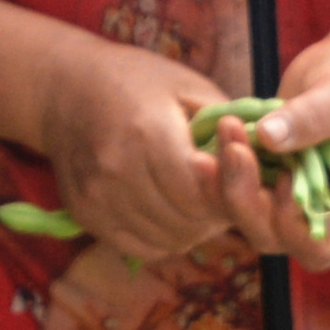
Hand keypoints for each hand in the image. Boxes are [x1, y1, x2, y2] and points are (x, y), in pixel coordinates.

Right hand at [19, 32, 262, 271]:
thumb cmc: (136, 81)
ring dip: (194, 227)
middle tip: (223, 189)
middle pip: (189, 220)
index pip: (203, 192)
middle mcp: (117, 171)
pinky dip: (167, 236)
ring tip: (196, 197)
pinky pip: (144, 248)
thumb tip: (266, 166)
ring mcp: (98, 198)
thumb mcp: (189, 88)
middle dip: (216, 211)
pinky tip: (170, 209)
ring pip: (171, 240)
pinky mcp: (86, 216)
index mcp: (147, 133)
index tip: (238, 174)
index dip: (230, 191)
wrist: (63, 89)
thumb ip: (227, 129)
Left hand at [236, 18, 329, 273]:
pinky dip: (223, 165)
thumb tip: (265, 137)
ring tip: (221, 131)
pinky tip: (214, 133)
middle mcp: (324, 207)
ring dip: (226, 180)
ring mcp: (294, 191)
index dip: (293, 226)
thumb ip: (308, 118)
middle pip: (274, 235)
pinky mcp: (272, 169)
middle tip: (233, 147)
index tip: (287, 177)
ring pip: (249, 213)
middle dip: (245, 198)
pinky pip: (240, 183)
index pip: (322, 247)